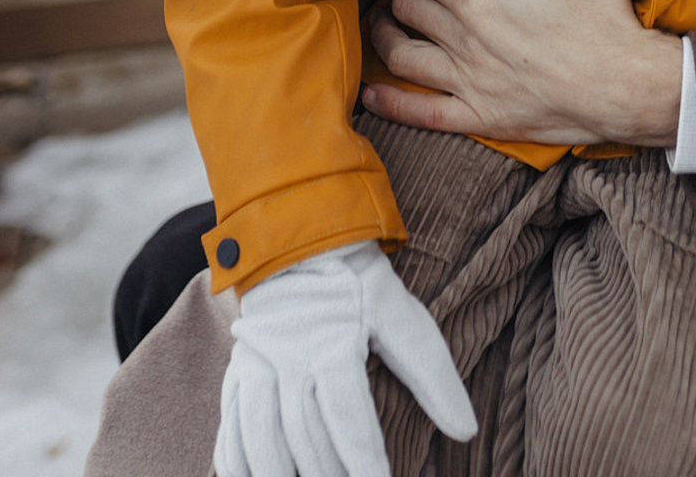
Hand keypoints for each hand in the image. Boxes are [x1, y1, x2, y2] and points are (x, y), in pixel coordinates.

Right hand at [217, 240, 475, 476]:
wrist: (303, 242)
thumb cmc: (361, 285)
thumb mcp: (404, 317)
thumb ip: (433, 376)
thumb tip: (465, 430)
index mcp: (334, 344)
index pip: (348, 419)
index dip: (364, 462)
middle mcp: (290, 358)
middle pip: (305, 437)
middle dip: (327, 476)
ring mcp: (256, 365)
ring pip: (261, 439)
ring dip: (277, 475)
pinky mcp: (237, 370)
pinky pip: (230, 429)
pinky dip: (238, 464)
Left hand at [362, 0, 683, 146]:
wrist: (620, 80)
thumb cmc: (601, 18)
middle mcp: (463, 28)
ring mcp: (464, 74)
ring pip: (401, 50)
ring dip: (386, 34)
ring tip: (383, 23)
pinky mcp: (475, 113)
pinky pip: (419, 110)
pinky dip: (390, 102)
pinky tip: (371, 94)